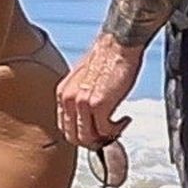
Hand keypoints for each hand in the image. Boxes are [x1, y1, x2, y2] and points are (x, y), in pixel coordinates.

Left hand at [57, 34, 142, 148]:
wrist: (118, 45)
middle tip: (107, 137)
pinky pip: (105, 130)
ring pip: (88, 138)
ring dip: (104, 138)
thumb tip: (89, 117)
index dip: (80, 135)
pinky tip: (124, 120)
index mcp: (63, 93)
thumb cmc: (107, 58)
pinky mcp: (98, 105)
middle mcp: (69, 99)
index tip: (94, 134)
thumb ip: (81, 98)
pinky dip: (116, 130)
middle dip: (92, 142)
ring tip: (117, 128)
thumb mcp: (84, 81)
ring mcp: (82, 103)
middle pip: (73, 137)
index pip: (64, 127)